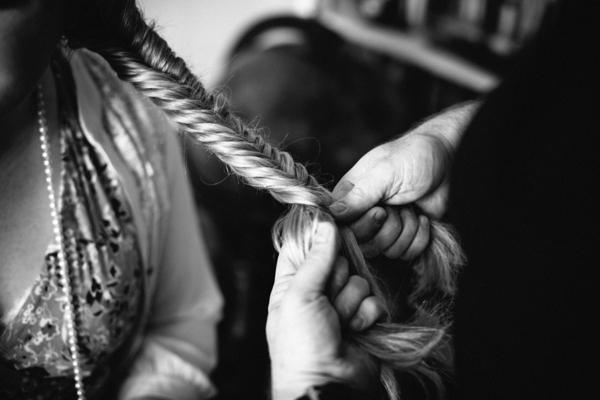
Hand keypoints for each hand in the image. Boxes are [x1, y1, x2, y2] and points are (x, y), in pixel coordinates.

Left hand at [267, 222, 384, 399]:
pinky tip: (356, 330)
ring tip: (339, 324)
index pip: (306, 248)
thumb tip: (324, 224)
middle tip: (327, 301)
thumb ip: (315, 259)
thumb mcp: (300, 296)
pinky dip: (367, 315)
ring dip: (351, 302)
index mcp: (293, 283)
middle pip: (338, 261)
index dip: (318, 241)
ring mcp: (342, 306)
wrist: (329, 386)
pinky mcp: (365, 318)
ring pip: (359, 281)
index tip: (331, 230)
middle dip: (337, 280)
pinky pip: (374, 300)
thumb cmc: (301, 345)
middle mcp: (318, 292)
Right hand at [330, 133, 448, 258]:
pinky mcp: (403, 237)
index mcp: (349, 196)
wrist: (448, 161)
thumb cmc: (413, 157)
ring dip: (407, 230)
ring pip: (387, 251)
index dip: (363, 226)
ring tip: (412, 207)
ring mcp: (383, 228)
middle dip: (390, 227)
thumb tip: (333, 214)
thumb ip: (359, 196)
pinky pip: (405, 254)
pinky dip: (419, 237)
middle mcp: (363, 215)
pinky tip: (422, 218)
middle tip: (399, 205)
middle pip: (365, 244)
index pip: (343, 228)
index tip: (381, 210)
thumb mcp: (384, 172)